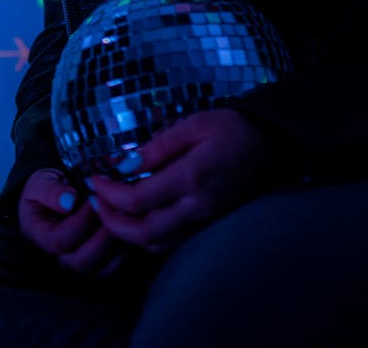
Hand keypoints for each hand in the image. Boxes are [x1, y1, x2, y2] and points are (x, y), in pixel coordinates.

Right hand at [18, 167, 131, 275]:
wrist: (60, 196)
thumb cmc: (49, 190)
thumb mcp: (41, 183)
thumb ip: (49, 191)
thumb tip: (67, 201)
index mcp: (41, 240)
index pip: (59, 241)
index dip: (81, 220)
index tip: (96, 196)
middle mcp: (62, 258)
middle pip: (83, 260)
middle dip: (103, 232)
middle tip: (116, 205)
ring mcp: (84, 263)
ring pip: (104, 266)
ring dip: (119, 238)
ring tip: (126, 211)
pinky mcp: (104, 263)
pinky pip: (119, 263)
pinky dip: (129, 244)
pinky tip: (133, 220)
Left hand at [88, 108, 277, 254]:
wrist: (272, 144)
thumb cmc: (232, 127)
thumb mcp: (194, 124)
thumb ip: (158, 147)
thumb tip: (122, 164)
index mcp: (192, 178)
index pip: (137, 200)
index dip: (109, 194)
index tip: (95, 180)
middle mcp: (197, 206)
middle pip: (142, 232)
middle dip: (111, 221)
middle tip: (96, 201)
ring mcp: (204, 220)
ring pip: (155, 243)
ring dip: (127, 232)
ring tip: (112, 209)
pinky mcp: (208, 224)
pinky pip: (171, 241)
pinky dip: (147, 235)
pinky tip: (139, 216)